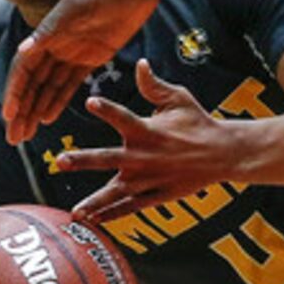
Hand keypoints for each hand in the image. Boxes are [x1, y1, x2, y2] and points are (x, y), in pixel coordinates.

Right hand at [1, 0, 167, 143]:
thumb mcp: (77, 7)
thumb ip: (52, 31)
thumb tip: (24, 50)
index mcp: (47, 32)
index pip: (24, 68)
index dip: (16, 92)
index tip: (10, 115)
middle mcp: (55, 44)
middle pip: (32, 83)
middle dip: (21, 110)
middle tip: (13, 137)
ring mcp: (72, 52)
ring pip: (47, 88)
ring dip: (35, 110)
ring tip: (25, 135)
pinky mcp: (91, 58)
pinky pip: (69, 85)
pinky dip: (57, 101)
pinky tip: (47, 118)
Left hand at [56, 62, 235, 223]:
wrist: (223, 154)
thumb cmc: (197, 122)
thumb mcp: (178, 99)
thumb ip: (153, 85)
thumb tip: (139, 63)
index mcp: (148, 130)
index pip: (123, 117)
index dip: (107, 109)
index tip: (90, 101)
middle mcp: (144, 156)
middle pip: (108, 159)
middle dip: (84, 160)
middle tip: (61, 161)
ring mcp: (149, 179)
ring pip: (117, 192)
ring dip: (95, 201)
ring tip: (76, 211)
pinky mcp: (156, 195)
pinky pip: (131, 207)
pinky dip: (113, 214)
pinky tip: (93, 220)